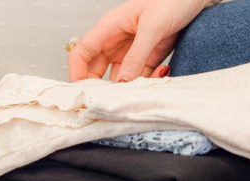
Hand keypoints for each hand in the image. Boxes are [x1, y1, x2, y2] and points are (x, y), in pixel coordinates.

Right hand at [68, 0, 207, 81]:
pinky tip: (161, 75)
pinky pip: (141, 76)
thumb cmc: (173, 0)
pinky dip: (148, 81)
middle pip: (96, 70)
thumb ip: (136, 55)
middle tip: (113, 102)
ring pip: (120, 77)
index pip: (81, 52)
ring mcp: (132, 50)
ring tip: (143, 88)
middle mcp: (117, 40)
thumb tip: (121, 82)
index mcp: (110, 27)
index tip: (83, 92)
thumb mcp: (153, 27)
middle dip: (102, 87)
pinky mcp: (149, 57)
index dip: (76, 73)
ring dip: (130, 87)